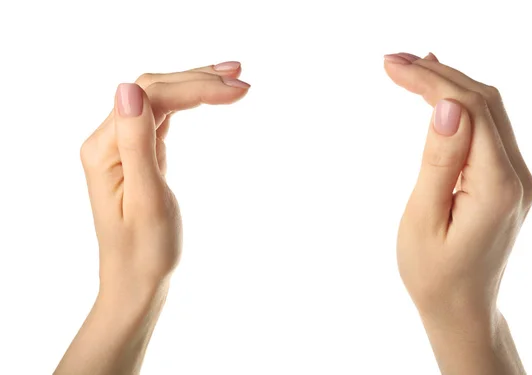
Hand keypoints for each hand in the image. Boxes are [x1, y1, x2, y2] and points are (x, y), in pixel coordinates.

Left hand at [55, 61, 249, 374]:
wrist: (136, 282)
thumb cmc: (144, 251)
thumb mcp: (146, 201)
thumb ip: (136, 143)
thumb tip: (128, 88)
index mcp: (105, 149)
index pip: (152, 97)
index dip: (196, 86)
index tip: (239, 91)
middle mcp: (108, 140)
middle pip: (155, 90)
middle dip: (200, 80)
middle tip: (243, 81)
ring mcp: (123, 145)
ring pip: (161, 99)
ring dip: (197, 84)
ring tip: (234, 76)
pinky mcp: (139, 153)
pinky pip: (163, 116)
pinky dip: (190, 102)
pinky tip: (209, 95)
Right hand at [385, 52, 531, 373]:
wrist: (462, 307)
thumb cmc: (433, 273)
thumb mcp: (423, 220)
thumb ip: (438, 162)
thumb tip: (446, 107)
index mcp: (498, 186)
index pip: (469, 109)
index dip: (429, 80)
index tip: (391, 65)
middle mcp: (517, 176)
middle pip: (482, 102)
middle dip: (436, 74)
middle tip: (391, 60)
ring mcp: (516, 176)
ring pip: (487, 110)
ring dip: (448, 84)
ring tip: (409, 67)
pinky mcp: (506, 179)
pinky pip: (487, 128)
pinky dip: (461, 104)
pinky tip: (439, 92)